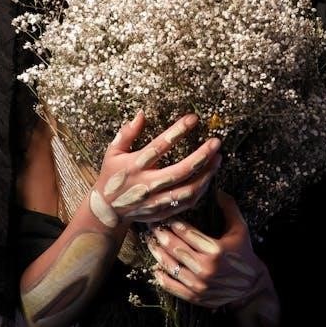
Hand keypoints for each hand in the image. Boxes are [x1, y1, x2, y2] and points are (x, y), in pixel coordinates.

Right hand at [88, 110, 221, 228]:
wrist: (107, 210)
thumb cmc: (111, 175)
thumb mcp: (113, 152)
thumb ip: (127, 133)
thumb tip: (141, 114)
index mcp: (135, 166)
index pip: (160, 146)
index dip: (177, 131)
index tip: (193, 118)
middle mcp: (146, 184)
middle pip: (180, 171)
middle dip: (201, 156)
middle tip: (216, 143)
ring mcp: (155, 201)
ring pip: (187, 190)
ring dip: (206, 175)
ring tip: (218, 159)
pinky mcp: (162, 212)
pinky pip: (186, 203)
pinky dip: (200, 191)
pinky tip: (209, 177)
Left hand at [145, 189, 279, 326]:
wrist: (251, 286)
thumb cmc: (244, 253)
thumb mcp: (240, 228)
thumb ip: (229, 207)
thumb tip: (217, 189)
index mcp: (216, 249)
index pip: (186, 232)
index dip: (172, 222)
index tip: (163, 214)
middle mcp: (206, 268)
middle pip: (175, 248)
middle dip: (160, 234)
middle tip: (150, 224)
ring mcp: (199, 284)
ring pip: (170, 266)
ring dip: (156, 252)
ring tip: (149, 241)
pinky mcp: (196, 297)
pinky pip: (173, 287)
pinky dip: (161, 277)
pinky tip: (155, 267)